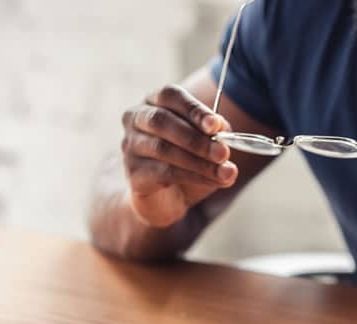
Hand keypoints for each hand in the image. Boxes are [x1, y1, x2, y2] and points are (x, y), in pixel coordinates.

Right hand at [121, 84, 237, 227]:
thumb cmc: (187, 159)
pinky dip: (194, 177)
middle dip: (197, 138)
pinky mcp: (134, 173)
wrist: (167, 196)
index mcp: (154, 102)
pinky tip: (213, 181)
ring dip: (199, 161)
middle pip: (162, 121)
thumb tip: (222, 131)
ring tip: (225, 171)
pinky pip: (164, 173)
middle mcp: (136, 119)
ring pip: (164, 149)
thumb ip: (214, 133)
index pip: (170, 95)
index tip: (215, 125)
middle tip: (224, 152)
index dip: (194, 109)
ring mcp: (130, 146)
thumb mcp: (206, 141)